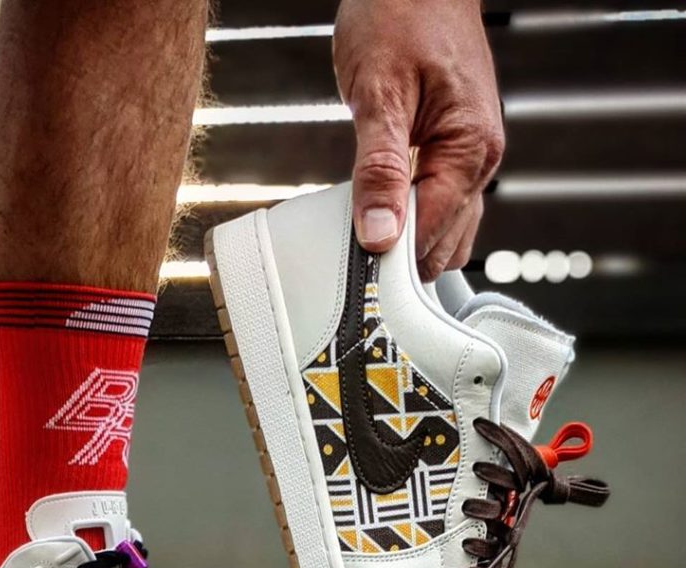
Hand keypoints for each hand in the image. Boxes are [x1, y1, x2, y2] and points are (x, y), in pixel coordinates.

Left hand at [334, 0, 503, 279]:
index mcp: (469, 150)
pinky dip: (411, 221)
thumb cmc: (400, 16)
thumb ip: (378, 169)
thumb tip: (377, 233)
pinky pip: (439, 208)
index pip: (430, 234)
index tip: (355, 274)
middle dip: (400, 259)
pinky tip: (381, 215)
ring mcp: (471, 159)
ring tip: (365, 237)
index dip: (390, 259)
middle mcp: (480, 161)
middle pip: (442, 246)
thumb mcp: (378, 93)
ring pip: (444, 234)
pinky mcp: (454, 154)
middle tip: (354, 259)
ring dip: (407, 243)